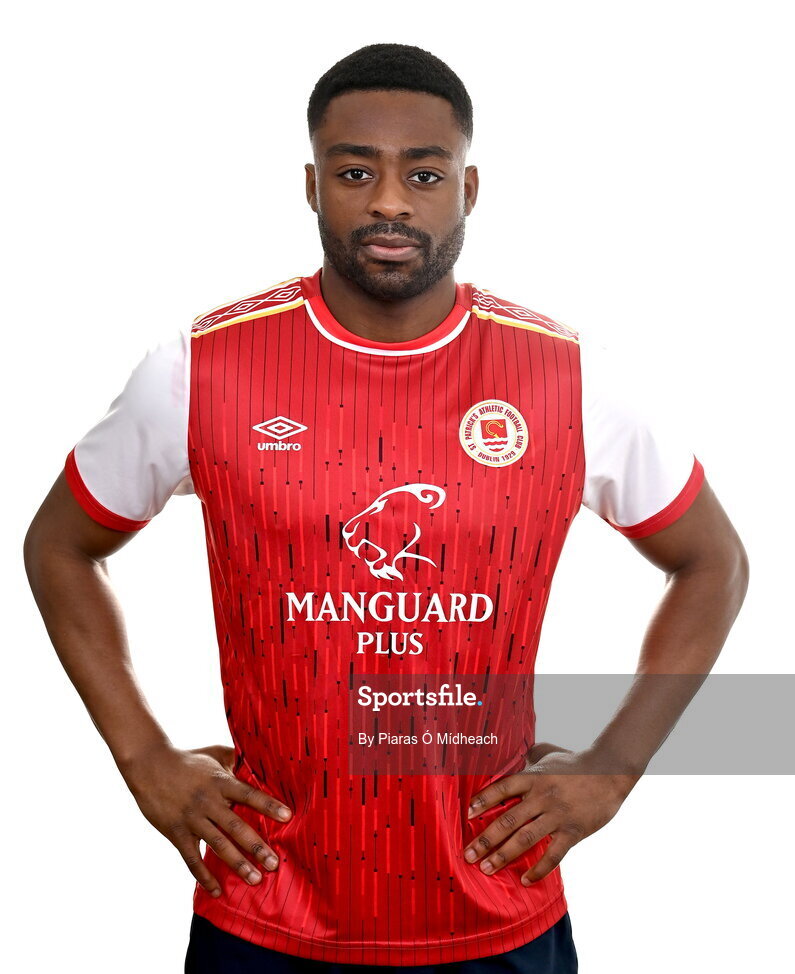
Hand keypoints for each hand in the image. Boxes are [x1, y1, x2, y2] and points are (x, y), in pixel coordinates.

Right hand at [121, 743, 291, 898]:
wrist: (150, 766)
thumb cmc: (187, 759)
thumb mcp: (214, 753)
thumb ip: (235, 758)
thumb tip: (258, 757)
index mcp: (220, 781)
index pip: (248, 794)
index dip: (268, 805)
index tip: (288, 817)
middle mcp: (208, 802)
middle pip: (236, 826)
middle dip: (256, 846)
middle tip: (274, 863)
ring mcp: (191, 819)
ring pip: (218, 845)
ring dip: (237, 864)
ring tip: (255, 879)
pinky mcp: (176, 832)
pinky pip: (192, 858)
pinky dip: (203, 876)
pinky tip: (216, 891)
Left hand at [464, 744, 639, 885]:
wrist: (610, 772)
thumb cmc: (575, 762)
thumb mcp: (547, 753)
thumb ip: (528, 757)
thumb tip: (511, 754)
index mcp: (533, 777)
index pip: (502, 789)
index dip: (483, 801)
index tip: (467, 815)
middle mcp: (541, 796)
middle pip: (508, 820)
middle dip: (485, 839)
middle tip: (468, 855)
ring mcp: (557, 815)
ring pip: (525, 839)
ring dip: (503, 856)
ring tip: (487, 868)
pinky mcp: (573, 831)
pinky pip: (553, 854)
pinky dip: (539, 869)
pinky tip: (526, 880)